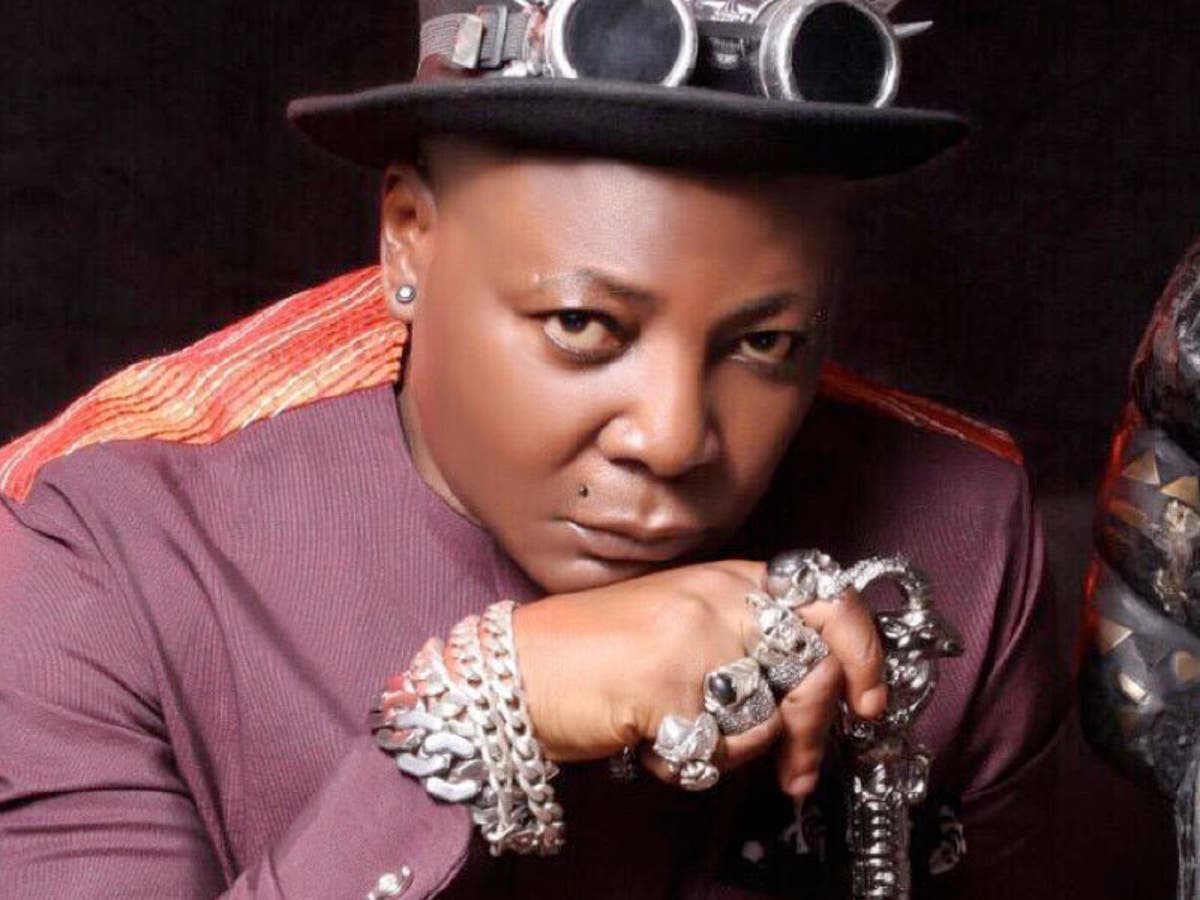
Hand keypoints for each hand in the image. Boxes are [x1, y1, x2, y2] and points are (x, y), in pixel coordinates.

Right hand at [509, 560, 885, 795]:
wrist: (514, 671)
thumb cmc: (592, 654)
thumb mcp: (680, 623)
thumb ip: (745, 640)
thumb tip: (818, 688)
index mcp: (725, 578)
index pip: (828, 597)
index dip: (864, 650)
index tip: (870, 698)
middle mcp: (717, 600)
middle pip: (815, 666)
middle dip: (818, 729)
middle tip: (801, 769)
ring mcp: (695, 639)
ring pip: (772, 716)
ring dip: (741, 751)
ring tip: (695, 746)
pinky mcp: (671, 686)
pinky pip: (722, 750)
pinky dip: (694, 767)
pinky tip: (655, 747)